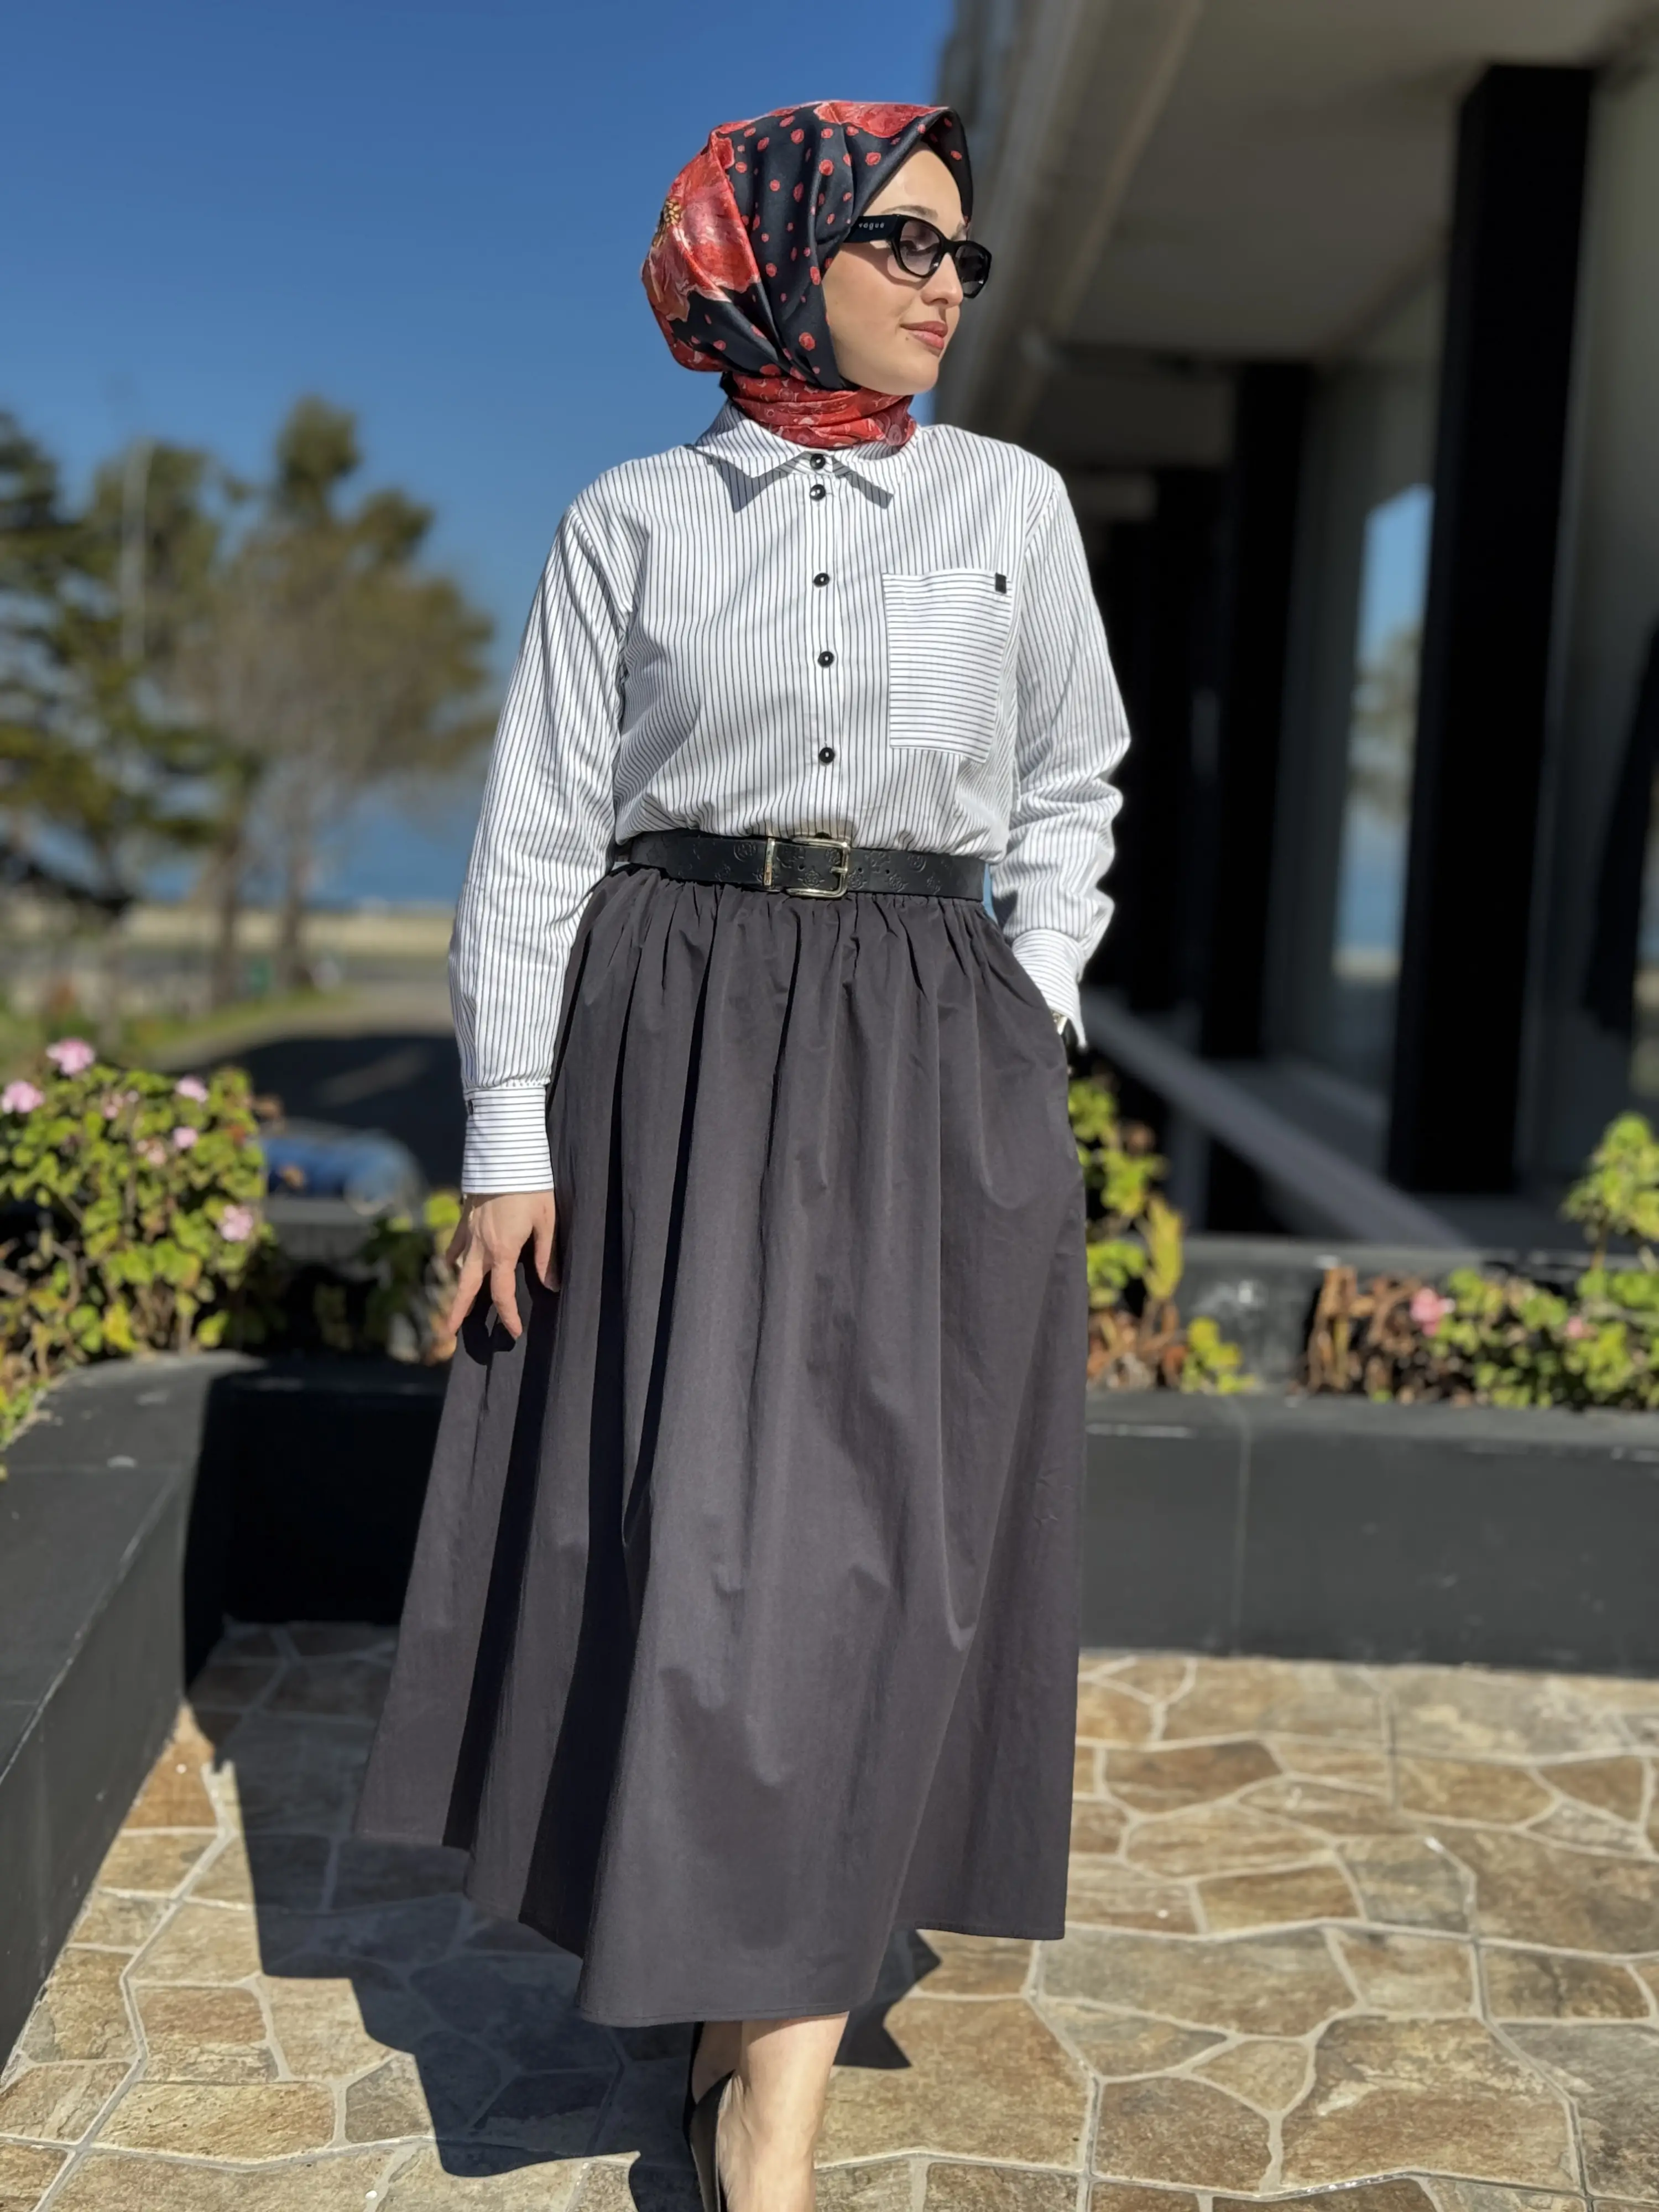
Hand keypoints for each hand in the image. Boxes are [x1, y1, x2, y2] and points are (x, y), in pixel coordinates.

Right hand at [443, 1190, 557, 1342]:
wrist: (505, 1157)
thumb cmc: (531, 1188)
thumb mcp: (547, 1221)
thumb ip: (547, 1255)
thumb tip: (552, 1285)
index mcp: (503, 1251)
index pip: (502, 1292)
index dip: (507, 1314)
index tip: (513, 1330)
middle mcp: (481, 1247)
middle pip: (467, 1287)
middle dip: (457, 1312)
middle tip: (448, 1333)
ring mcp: (469, 1233)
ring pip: (458, 1268)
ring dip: (456, 1288)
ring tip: (453, 1306)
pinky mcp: (465, 1219)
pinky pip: (454, 1245)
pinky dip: (451, 1257)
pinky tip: (449, 1264)